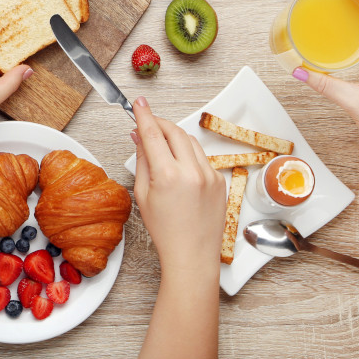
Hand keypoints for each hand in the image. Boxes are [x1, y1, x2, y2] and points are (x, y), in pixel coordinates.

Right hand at [132, 98, 225, 269]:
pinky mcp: (220, 180)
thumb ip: (142, 161)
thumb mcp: (143, 195)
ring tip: (162, 146)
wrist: (192, 255)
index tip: (138, 103)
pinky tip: (179, 168)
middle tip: (147, 123)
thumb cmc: (165, 231)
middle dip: (159, 123)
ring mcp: (209, 175)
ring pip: (190, 141)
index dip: (144, 115)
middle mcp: (192, 171)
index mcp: (168, 176)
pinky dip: (189, 155)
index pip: (153, 133)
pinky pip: (202, 157)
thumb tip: (139, 137)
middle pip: (174, 131)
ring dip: (174, 137)